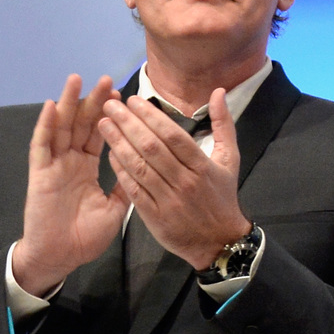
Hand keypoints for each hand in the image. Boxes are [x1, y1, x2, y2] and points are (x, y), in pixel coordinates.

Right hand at [13, 75, 127, 296]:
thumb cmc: (86, 235)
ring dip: (68, 103)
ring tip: (77, 79)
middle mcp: (71, 161)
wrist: (62, 256)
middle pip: (82, 124)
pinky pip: (41, 146)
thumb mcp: (115, 207)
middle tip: (106, 79)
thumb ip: (126, 185)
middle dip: (93, 101)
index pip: (100, 134)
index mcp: (88, 167)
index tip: (124, 96)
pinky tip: (51, 105)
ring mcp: (54, 165)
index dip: (110, 115)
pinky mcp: (40, 174)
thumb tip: (146, 167)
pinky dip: (46, 125)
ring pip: (61, 127)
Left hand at [100, 89, 249, 267]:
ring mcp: (168, 199)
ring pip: (139, 167)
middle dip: (128, 123)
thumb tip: (217, 92)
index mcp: (202, 166)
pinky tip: (109, 154)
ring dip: (118, 143)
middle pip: (152, 147)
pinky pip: (133, 189)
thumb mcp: (230, 159)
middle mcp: (184, 181)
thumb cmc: (222, 197)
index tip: (132, 100)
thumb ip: (224, 124)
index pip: (172, 135)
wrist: (219, 242)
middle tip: (109, 105)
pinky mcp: (154, 216)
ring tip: (103, 124)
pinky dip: (120, 170)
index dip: (150, 116)